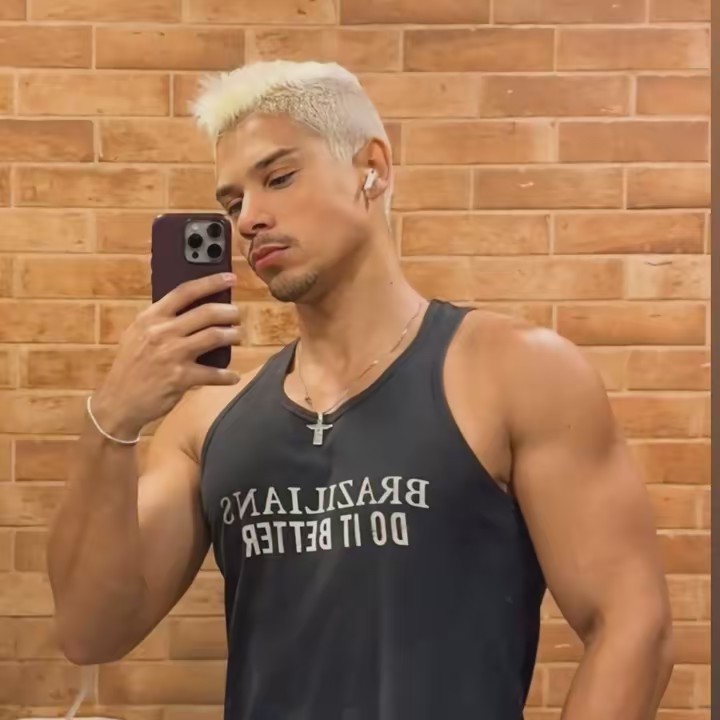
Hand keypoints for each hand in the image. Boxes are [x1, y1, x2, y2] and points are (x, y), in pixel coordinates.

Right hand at [91, 272, 240, 438]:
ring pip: (214, 336)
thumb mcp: (137, 335)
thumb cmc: (131, 366)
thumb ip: (160, 321)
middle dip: (229, 312)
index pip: (184, 292)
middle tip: (237, 315)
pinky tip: (233, 376)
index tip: (229, 278)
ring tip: (236, 336)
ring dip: (232, 335)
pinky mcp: (181, 377)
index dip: (210, 282)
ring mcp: (172, 354)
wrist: (118, 402)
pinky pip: (214, 373)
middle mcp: (161, 332)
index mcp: (150, 318)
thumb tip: (193, 307)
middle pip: (206, 313)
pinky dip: (227, 375)